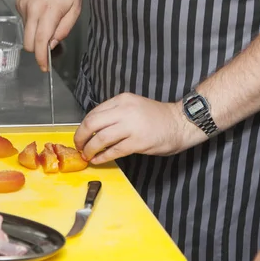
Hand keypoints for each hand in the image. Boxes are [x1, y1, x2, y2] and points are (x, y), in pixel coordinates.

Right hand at [16, 0, 81, 70]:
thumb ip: (64, 29)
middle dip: (37, 49)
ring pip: (26, 31)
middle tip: (49, 46)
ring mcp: (23, 5)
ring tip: (50, 17)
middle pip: (29, 42)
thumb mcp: (75, 9)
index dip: (41, 58)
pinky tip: (43, 9)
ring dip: (36, 33)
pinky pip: (24, 20)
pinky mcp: (18, 2)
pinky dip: (33, 21)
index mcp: (48, 12)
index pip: (41, 41)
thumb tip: (52, 43)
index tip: (44, 67)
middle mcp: (32, 9)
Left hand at [73, 93, 206, 163]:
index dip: (83, 127)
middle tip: (79, 147)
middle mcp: (125, 110)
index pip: (93, 113)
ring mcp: (132, 126)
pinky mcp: (138, 142)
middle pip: (92, 124)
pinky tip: (99, 160)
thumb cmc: (158, 117)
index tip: (81, 136)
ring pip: (101, 138)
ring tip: (87, 155)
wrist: (180, 123)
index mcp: (122, 100)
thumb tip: (94, 129)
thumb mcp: (134, 106)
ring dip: (90, 149)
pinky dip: (103, 157)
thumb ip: (116, 114)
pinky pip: (114, 151)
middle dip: (81, 138)